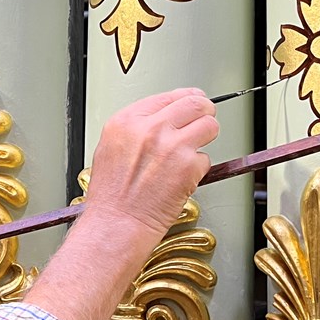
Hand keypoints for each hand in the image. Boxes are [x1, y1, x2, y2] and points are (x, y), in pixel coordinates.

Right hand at [83, 88, 218, 238]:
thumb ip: (136, 127)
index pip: (168, 96)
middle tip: (205, 119)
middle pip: (194, 103)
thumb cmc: (111, 194)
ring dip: (206, 136)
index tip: (193, 101)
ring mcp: (171, 145)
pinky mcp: (188, 166)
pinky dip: (198, 169)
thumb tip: (164, 118)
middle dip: (204, 111)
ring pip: (209, 125)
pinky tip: (181, 178)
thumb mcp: (111, 146)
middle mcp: (149, 128)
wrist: (116, 223)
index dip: (185, 99)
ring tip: (194, 150)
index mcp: (127, 120)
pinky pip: (207, 158)